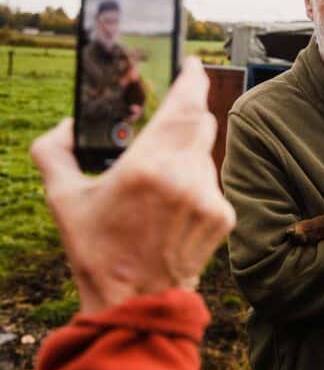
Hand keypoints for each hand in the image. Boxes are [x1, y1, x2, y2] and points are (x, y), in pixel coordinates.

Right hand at [31, 57, 234, 313]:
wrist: (134, 305)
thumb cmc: (97, 252)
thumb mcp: (62, 199)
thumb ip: (55, 151)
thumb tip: (68, 125)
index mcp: (146, 167)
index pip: (183, 104)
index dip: (192, 78)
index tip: (192, 64)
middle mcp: (184, 177)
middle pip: (200, 122)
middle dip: (187, 112)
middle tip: (169, 112)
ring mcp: (208, 198)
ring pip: (204, 153)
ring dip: (185, 153)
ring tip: (157, 181)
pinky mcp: (222, 216)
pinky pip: (211, 182)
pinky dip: (194, 182)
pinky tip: (171, 205)